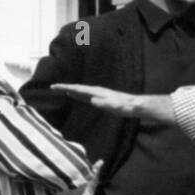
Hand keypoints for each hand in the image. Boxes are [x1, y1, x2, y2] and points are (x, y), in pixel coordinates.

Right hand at [51, 84, 176, 123]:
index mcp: (100, 93)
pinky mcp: (105, 100)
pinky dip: (79, 95)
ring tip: (60, 90)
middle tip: (52, 87)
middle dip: (66, 87)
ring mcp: (102, 95)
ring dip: (71, 90)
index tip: (55, 86)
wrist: (142, 106)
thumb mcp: (120, 106)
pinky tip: (77, 97)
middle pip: (79, 88)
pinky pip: (88, 96)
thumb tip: (94, 100)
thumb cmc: (131, 107)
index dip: (67, 88)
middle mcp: (100, 92)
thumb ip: (108, 104)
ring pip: (83, 91)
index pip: (80, 89)